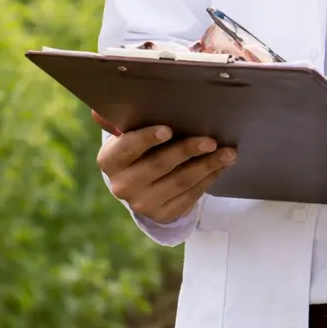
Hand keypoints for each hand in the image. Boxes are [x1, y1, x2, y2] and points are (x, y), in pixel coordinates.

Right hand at [93, 112, 236, 223]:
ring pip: (180, 182)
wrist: (143, 184)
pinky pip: (190, 195)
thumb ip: (120, 120)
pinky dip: (209, 178)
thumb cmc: (139, 148)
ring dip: (207, 166)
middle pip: (158, 165)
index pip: (127, 148)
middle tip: (211, 140)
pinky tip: (221, 165)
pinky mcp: (164, 214)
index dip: (146, 138)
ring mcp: (143, 204)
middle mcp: (122, 186)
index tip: (168, 129)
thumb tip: (98, 112)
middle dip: (187, 151)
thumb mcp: (128, 133)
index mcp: (109, 160)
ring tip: (228, 152)